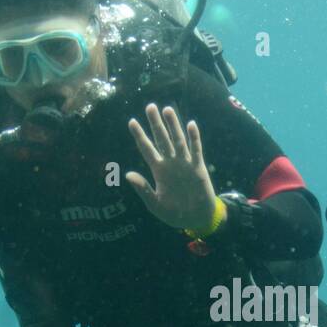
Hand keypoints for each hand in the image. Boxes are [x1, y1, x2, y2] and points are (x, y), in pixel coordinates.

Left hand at [125, 104, 217, 230]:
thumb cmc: (174, 214)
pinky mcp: (198, 168)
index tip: (132, 122)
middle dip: (156, 123)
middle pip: (162, 139)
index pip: (146, 149)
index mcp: (158, 170)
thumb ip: (142, 189)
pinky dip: (193, 138)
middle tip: (150, 106)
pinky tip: (190, 125)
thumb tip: (127, 175)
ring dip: (173, 125)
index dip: (139, 136)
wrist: (195, 219)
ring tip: (167, 109)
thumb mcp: (154, 204)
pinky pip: (196, 150)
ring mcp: (185, 164)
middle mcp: (170, 163)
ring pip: (177, 140)